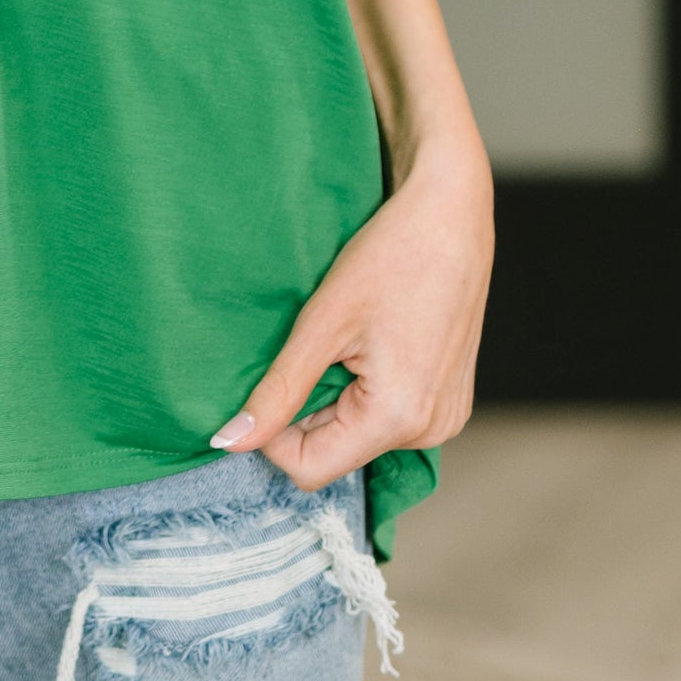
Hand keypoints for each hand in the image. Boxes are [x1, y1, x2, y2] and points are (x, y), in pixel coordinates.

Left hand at [209, 138, 492, 488]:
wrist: (450, 212)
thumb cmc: (390, 255)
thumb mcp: (321, 323)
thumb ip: (277, 390)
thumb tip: (229, 442)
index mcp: (398, 419)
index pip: (310, 468)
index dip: (274, 433)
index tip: (267, 380)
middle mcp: (430, 432)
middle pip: (337, 450)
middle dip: (308, 408)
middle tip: (310, 345)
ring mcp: (446, 416)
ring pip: (360, 432)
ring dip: (337, 395)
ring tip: (345, 337)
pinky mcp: (451, 398)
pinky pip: (389, 414)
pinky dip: (366, 387)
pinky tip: (370, 339)